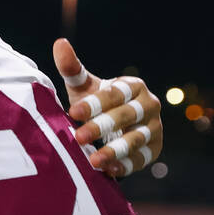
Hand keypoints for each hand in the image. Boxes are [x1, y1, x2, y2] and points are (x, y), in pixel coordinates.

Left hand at [53, 38, 162, 176]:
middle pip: (126, 116)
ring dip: (116, 150)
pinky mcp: (154, 150)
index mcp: (132, 86)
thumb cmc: (95, 102)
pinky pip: (142, 159)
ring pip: (137, 139)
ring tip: (93, 161)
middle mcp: (148, 105)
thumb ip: (72, 68)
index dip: (94, 103)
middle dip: (102, 126)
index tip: (72, 112)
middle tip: (78, 137)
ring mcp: (154, 128)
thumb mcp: (83, 87)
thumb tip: (60, 43)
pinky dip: (125, 166)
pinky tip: (108, 171)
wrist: (114, 125)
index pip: (114, 94)